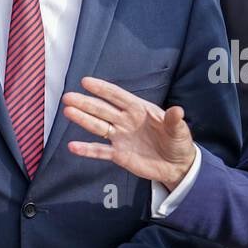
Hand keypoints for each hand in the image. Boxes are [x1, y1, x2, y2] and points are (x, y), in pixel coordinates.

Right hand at [62, 76, 197, 188]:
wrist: (177, 166)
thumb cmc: (178, 143)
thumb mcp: (179, 131)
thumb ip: (174, 121)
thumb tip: (177, 110)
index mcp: (139, 110)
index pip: (118, 96)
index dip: (102, 89)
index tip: (86, 82)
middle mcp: (126, 121)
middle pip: (103, 110)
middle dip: (86, 103)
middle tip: (68, 97)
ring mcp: (121, 138)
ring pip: (98, 127)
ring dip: (83, 119)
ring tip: (68, 112)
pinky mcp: (119, 155)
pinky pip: (100, 152)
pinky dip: (87, 150)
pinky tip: (73, 146)